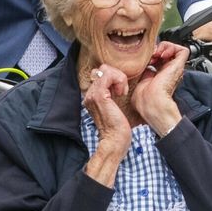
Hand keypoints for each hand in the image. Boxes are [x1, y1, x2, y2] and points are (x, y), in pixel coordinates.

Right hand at [83, 64, 130, 186]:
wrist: (115, 141)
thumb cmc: (118, 127)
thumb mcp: (114, 106)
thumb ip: (112, 93)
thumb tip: (119, 83)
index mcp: (92, 96)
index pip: (100, 73)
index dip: (113, 78)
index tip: (120, 92)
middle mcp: (89, 94)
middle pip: (102, 69)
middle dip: (116, 75)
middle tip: (122, 91)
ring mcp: (92, 94)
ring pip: (105, 70)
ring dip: (119, 78)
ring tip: (122, 92)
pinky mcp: (99, 96)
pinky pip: (108, 75)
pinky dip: (119, 79)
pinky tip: (121, 93)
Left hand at [132, 42, 186, 134]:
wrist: (150, 102)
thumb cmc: (143, 99)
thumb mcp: (138, 81)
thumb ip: (142, 73)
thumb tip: (139, 66)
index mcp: (160, 76)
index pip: (159, 59)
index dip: (152, 54)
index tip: (145, 58)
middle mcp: (169, 71)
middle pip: (166, 52)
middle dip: (157, 49)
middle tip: (150, 55)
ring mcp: (175, 68)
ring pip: (175, 49)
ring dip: (163, 46)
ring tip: (156, 54)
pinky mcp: (179, 66)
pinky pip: (183, 50)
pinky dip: (171, 47)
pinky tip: (162, 54)